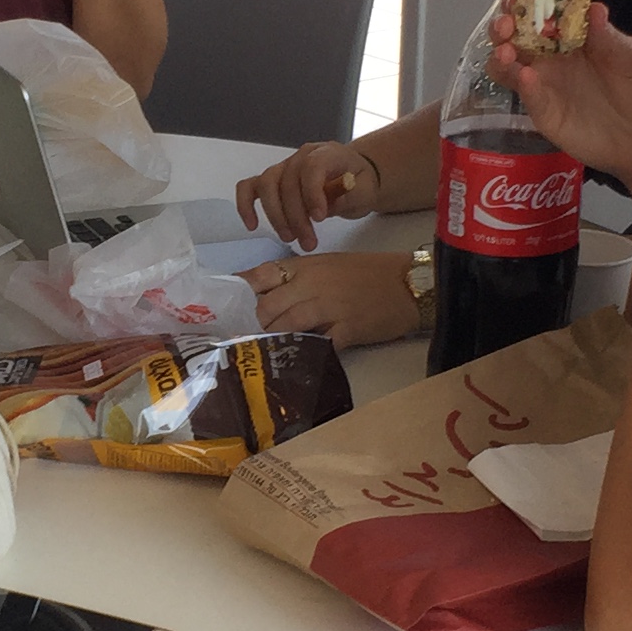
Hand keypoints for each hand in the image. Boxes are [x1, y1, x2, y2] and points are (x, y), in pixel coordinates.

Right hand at [236, 141, 380, 246]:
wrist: (354, 178)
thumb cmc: (358, 184)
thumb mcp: (365, 190)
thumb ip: (350, 195)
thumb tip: (331, 202)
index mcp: (325, 153)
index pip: (311, 167)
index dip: (312, 193)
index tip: (319, 218)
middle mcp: (300, 157)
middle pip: (287, 181)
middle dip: (295, 216)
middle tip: (308, 242)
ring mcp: (283, 168)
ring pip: (266, 186)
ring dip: (275, 216)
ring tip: (290, 238)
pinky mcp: (271, 181)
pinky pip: (249, 188)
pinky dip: (246, 205)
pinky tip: (252, 225)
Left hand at [242, 249, 418, 347]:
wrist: (410, 284)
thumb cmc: (369, 274)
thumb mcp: (329, 266)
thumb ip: (298, 278)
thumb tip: (265, 297)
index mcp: (307, 266)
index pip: (261, 275)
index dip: (238, 291)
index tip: (221, 306)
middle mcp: (313, 284)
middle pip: (268, 304)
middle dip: (250, 323)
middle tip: (236, 338)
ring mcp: (330, 307)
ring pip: (287, 324)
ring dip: (269, 340)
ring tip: (256, 353)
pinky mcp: (347, 329)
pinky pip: (318, 344)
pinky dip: (302, 354)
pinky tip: (290, 364)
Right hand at [490, 4, 631, 188]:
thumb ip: (610, 38)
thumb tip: (593, 8)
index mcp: (575, 37)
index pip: (546, 12)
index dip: (533, 0)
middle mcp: (554, 57)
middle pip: (516, 35)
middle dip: (505, 24)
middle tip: (507, 23)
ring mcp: (545, 85)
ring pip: (508, 65)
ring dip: (500, 54)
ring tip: (507, 52)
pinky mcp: (543, 112)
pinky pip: (524, 95)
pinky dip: (519, 84)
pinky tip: (526, 77)